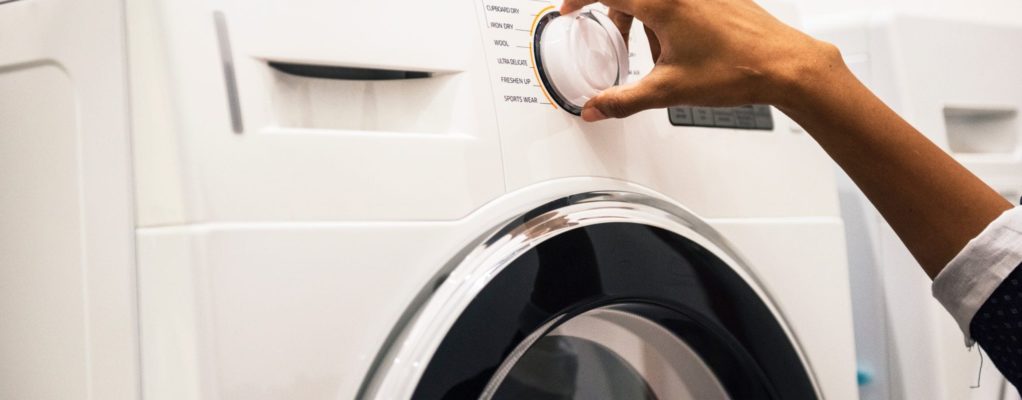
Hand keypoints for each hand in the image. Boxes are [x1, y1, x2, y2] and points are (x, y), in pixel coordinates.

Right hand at [560, 0, 842, 120]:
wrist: (786, 66)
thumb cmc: (738, 70)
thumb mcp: (669, 91)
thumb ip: (623, 100)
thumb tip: (596, 108)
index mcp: (663, 3)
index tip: (570, 8)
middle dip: (618, 15)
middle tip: (617, 40)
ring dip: (648, 17)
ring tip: (660, 53)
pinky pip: (682, 0)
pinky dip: (671, 15)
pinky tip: (686, 46)